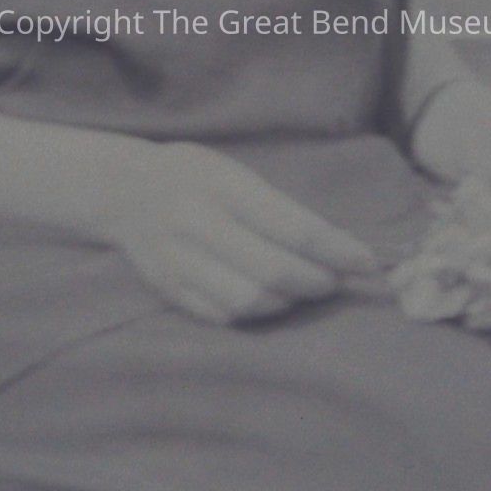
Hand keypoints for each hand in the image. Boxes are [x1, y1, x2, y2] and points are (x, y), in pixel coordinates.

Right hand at [93, 140, 381, 324]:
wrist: (123, 190)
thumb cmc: (193, 176)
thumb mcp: (235, 174)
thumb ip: (279, 209)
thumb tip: (336, 246)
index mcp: (221, 187)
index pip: (292, 227)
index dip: (336, 250)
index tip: (366, 262)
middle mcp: (196, 225)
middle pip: (273, 272)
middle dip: (316, 281)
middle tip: (335, 281)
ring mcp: (179, 262)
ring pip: (248, 302)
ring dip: (287, 302)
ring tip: (302, 291)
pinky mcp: (169, 289)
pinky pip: (222, 315)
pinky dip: (255, 314)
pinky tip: (268, 300)